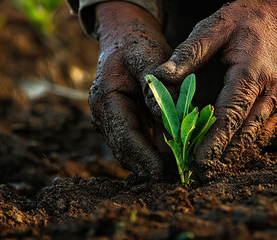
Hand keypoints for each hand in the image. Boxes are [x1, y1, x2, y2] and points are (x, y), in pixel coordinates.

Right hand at [89, 2, 171, 180]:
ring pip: (129, 149)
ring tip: (173, 175)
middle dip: (145, 166)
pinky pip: (135, 141)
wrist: (125, 34)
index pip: (124, 135)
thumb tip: (168, 118)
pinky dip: (150, 152)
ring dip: (148, 162)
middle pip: (124, 148)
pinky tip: (169, 160)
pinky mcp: (122, 119)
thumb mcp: (149, 57)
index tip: (160, 174)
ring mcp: (110, 118)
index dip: (142, 157)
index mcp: (106, 98)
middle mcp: (103, 112)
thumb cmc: (137, 43)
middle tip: (172, 180)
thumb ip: (156, 88)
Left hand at [155, 0, 276, 179]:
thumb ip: (189, 52)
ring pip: (262, 137)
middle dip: (225, 158)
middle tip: (201, 174)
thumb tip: (159, 77)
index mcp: (252, 71)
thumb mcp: (217, 25)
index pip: (231, 115)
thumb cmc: (253, 16)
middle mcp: (275, 90)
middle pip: (248, 134)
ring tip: (215, 170)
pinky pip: (271, 130)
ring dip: (238, 156)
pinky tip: (235, 153)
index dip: (215, 142)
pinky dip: (252, 144)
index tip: (198, 162)